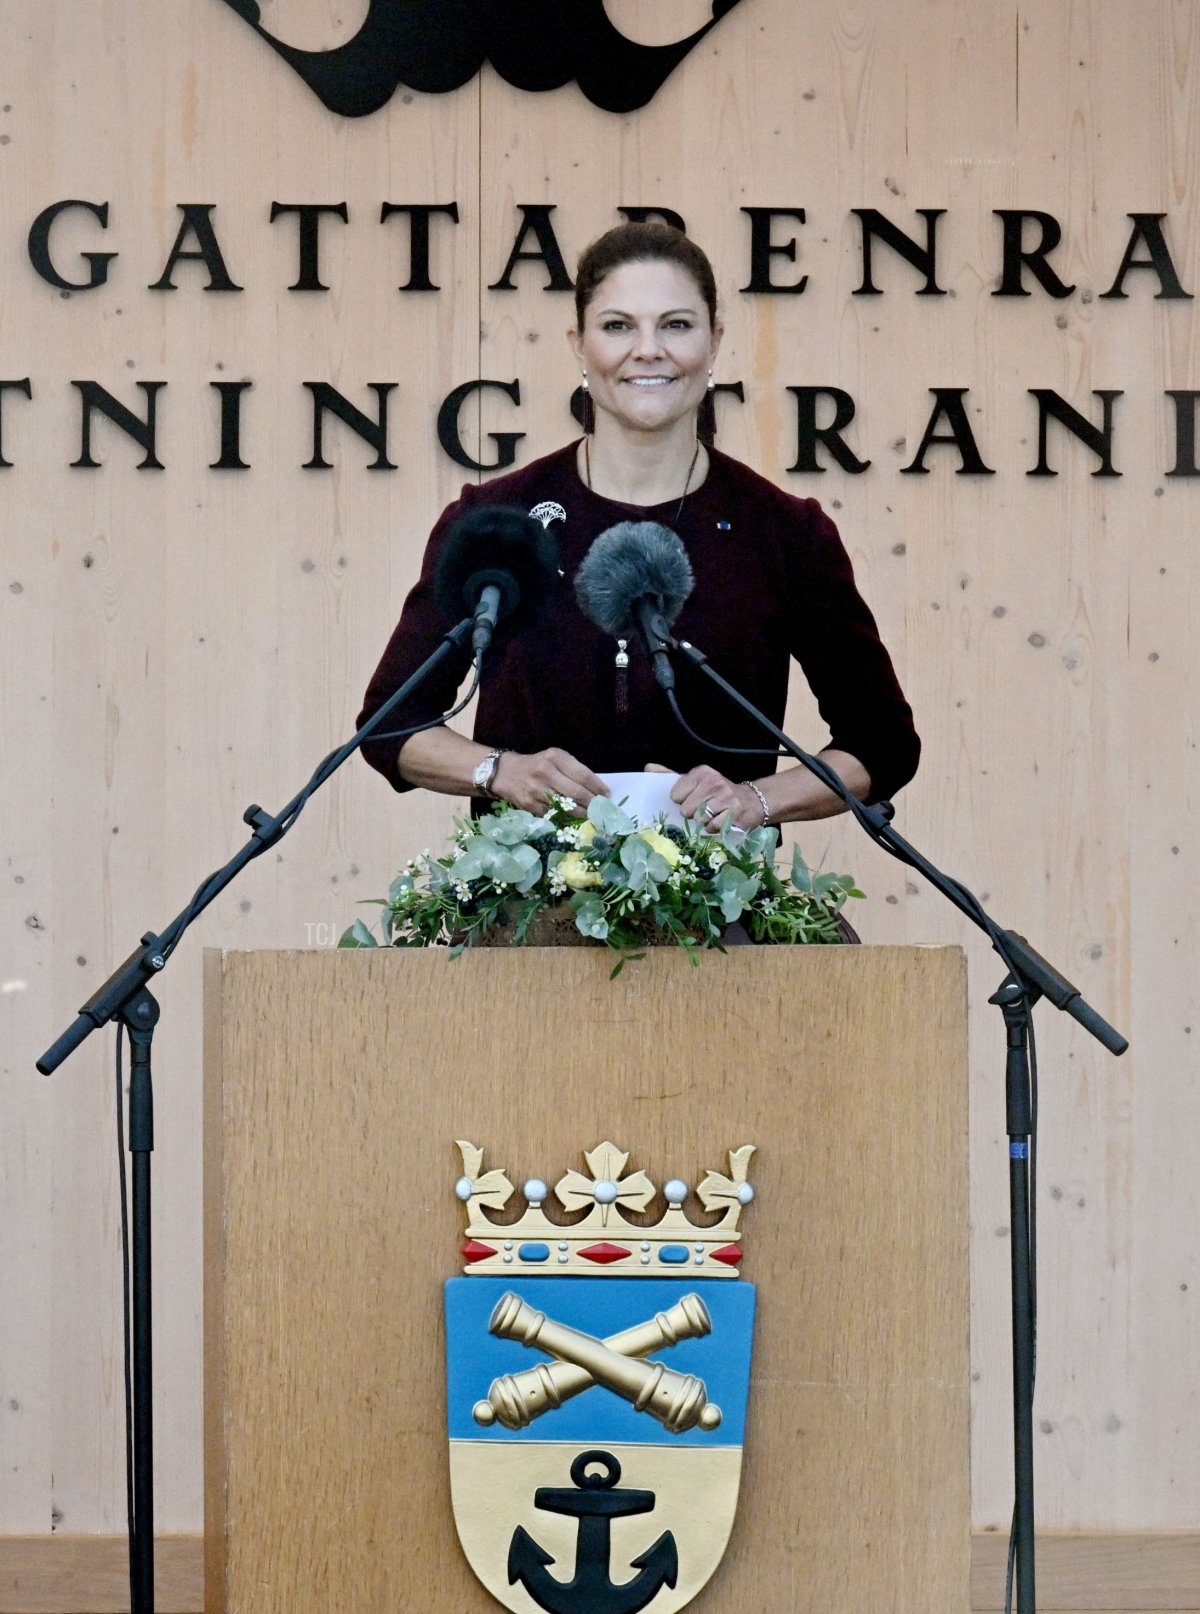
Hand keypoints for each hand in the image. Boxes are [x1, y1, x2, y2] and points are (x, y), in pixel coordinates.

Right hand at [492, 748, 609, 812]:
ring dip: (582, 813)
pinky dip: (566, 818)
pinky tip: (574, 819)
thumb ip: (572, 769)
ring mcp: (537, 791)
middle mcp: (545, 773)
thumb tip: (596, 788)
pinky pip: (554, 815)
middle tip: (601, 807)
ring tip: (591, 814)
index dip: (597, 787)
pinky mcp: (530, 805)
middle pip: (577, 793)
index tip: (607, 794)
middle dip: (593, 803)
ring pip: (567, 807)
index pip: (583, 774)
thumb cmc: (536, 765)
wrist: (505, 773)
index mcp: (554, 757)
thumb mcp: (554, 758)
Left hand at [670, 765, 762, 830]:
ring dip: (704, 822)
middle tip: (704, 809)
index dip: (683, 802)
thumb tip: (656, 778)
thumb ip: (678, 781)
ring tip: (714, 814)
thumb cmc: (720, 794)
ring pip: (699, 819)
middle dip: (693, 814)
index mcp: (702, 772)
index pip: (675, 795)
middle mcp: (714, 782)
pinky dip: (714, 828)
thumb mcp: (700, 781)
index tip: (693, 800)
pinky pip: (712, 827)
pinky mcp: (734, 813)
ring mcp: (726, 797)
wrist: (753, 801)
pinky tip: (721, 820)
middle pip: (685, 810)